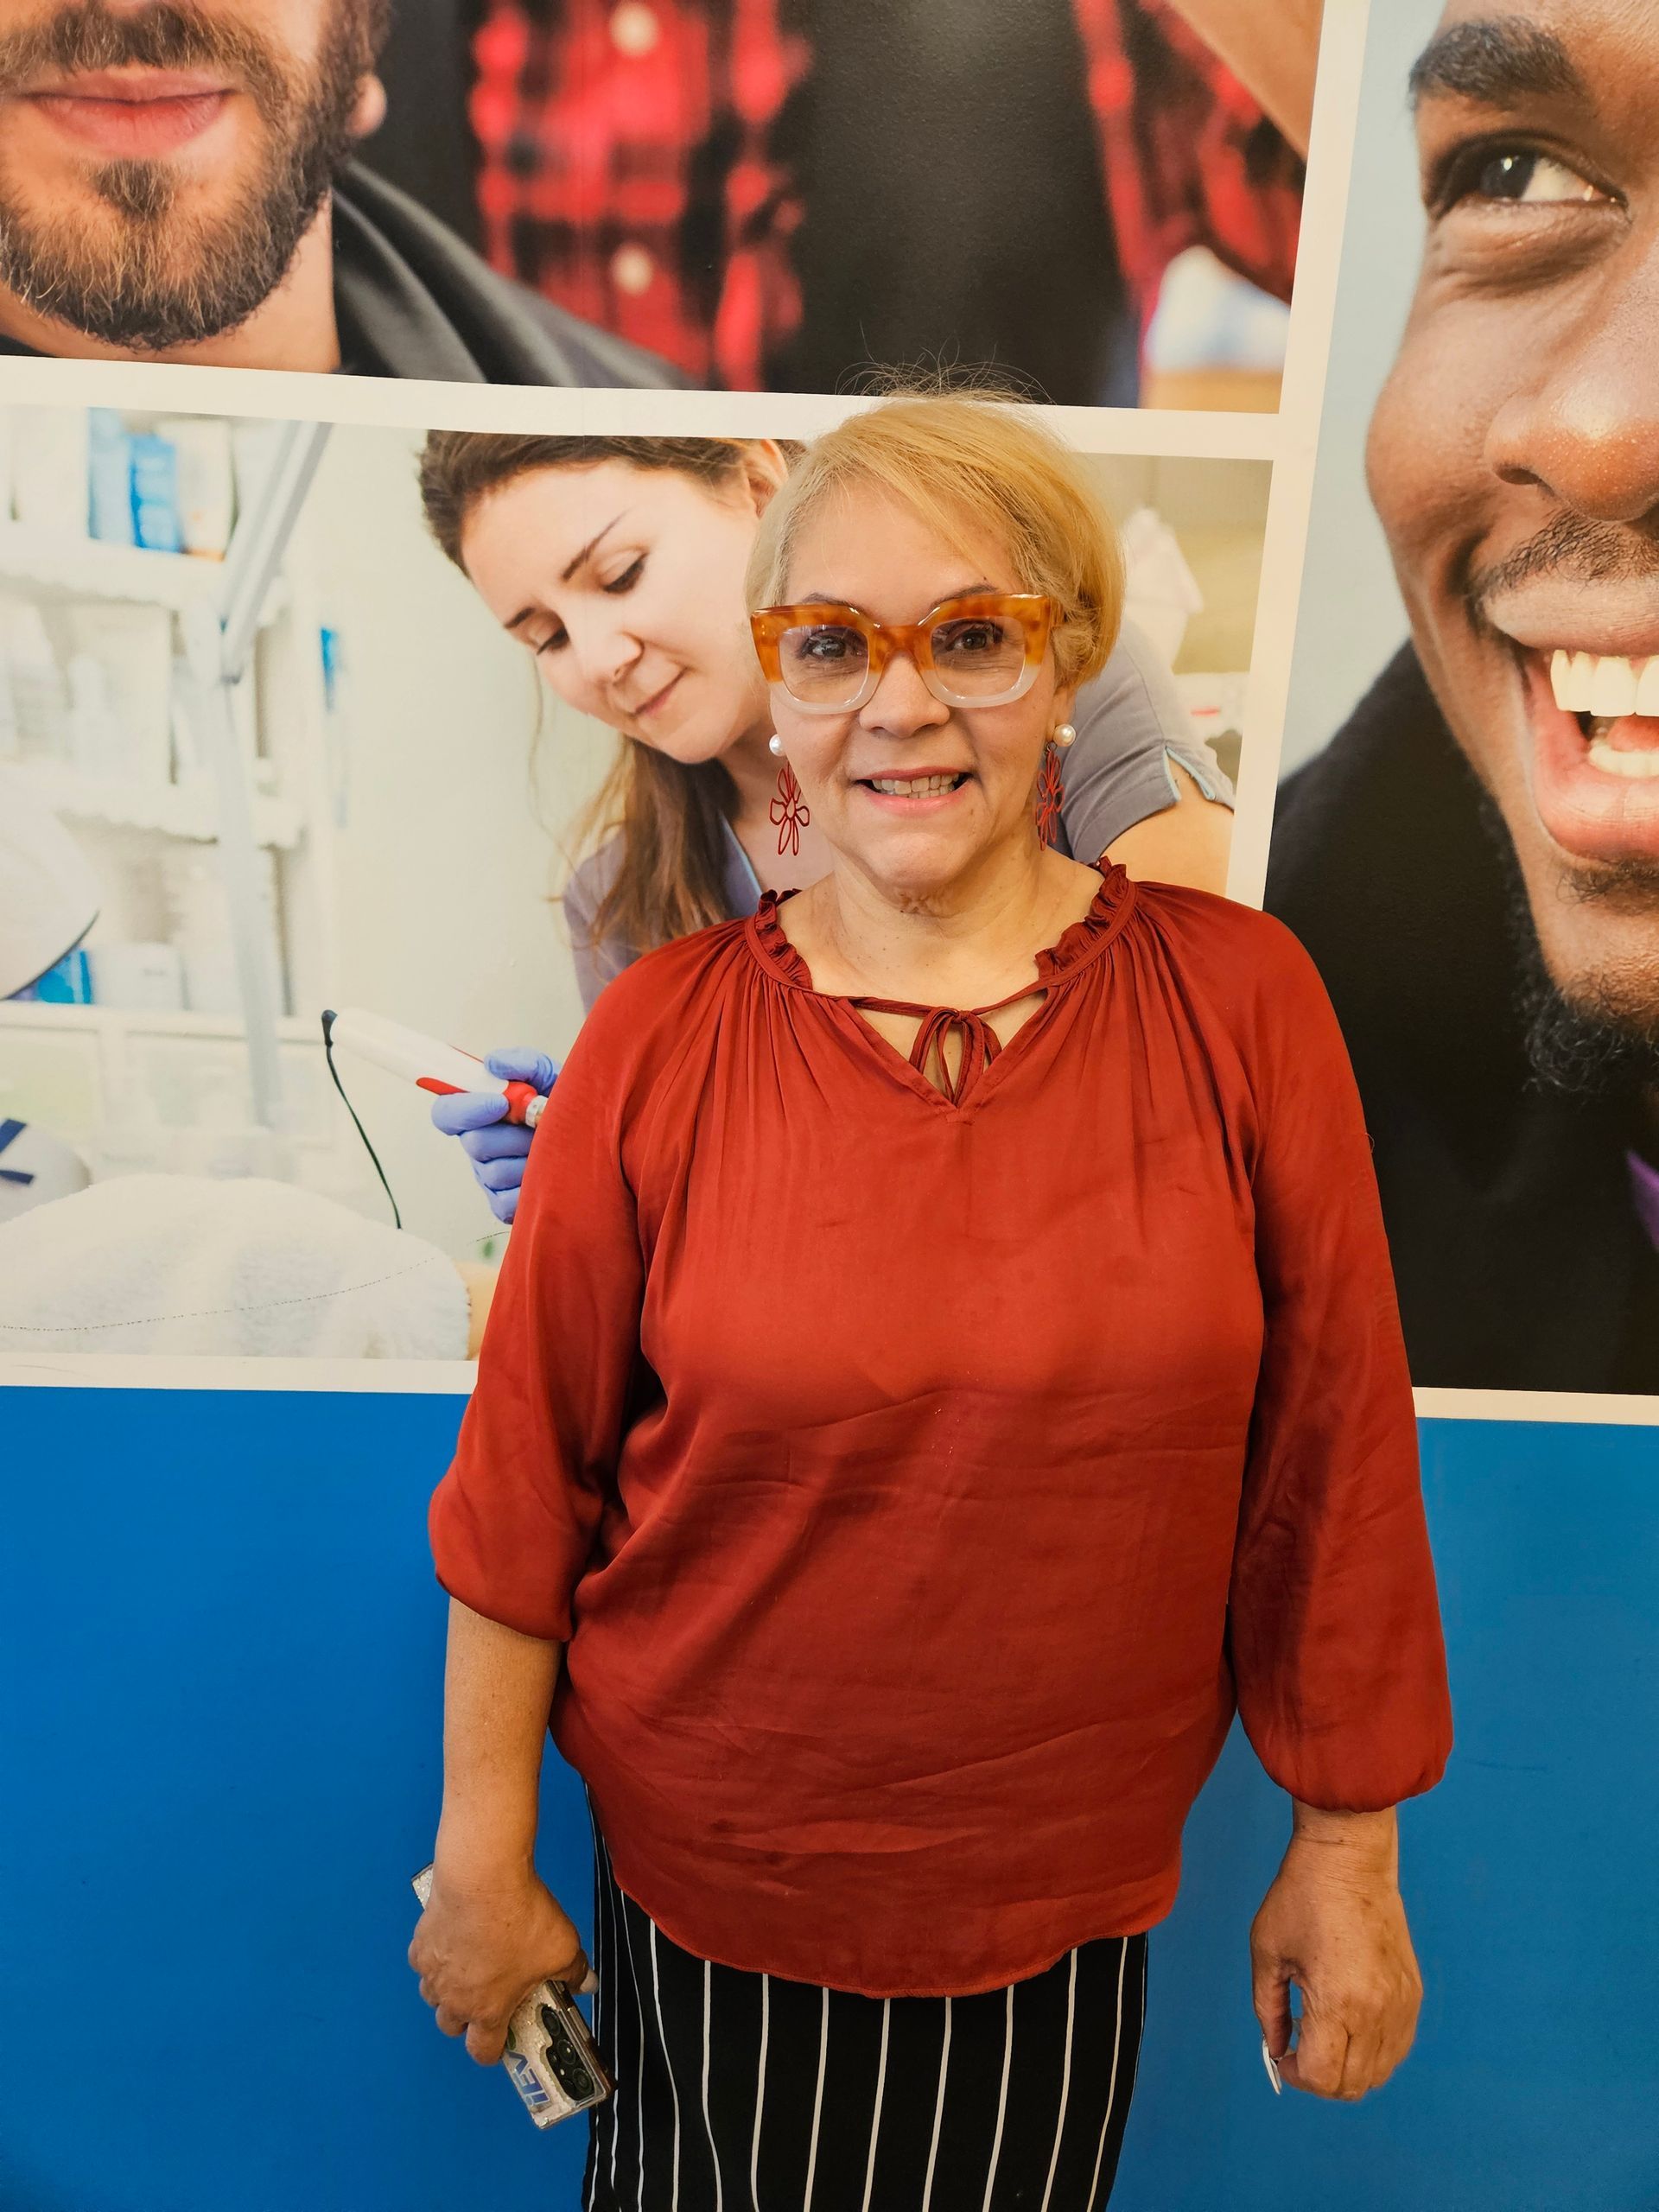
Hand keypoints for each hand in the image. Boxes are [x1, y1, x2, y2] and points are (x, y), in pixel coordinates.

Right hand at [409, 1859, 590, 2066]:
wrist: (482, 1877)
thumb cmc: (519, 1916)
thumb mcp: (562, 1949)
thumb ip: (574, 1973)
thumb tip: (585, 1982)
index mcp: (488, 2010)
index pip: (482, 2052)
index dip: (493, 2049)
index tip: (503, 2038)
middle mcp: (454, 1998)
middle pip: (452, 2026)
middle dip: (468, 2018)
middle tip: (489, 1995)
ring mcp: (433, 1972)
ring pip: (433, 1996)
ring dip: (448, 1990)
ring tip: (471, 1966)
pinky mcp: (420, 1944)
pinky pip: (423, 1962)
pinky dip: (435, 1957)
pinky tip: (455, 1939)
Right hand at [429, 1048, 557, 1223]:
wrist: (598, 1136)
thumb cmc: (568, 1105)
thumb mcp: (551, 1075)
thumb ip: (523, 1063)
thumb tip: (493, 1065)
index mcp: (480, 1113)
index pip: (446, 1113)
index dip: (466, 1109)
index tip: (500, 1102)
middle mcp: (479, 1146)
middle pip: (475, 1143)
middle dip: (513, 1132)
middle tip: (540, 1126)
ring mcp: (489, 1178)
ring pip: (495, 1172)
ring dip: (530, 1158)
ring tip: (554, 1148)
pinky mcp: (504, 1205)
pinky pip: (508, 1202)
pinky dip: (533, 1187)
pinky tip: (553, 1174)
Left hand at [1250, 1814, 1422, 2100]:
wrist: (1348, 1857)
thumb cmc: (1301, 1896)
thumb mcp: (1267, 1953)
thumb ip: (1268, 2011)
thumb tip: (1277, 2050)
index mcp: (1338, 2002)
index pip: (1324, 2078)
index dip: (1296, 2076)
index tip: (1283, 2054)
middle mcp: (1377, 2011)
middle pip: (1353, 2085)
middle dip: (1320, 2078)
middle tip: (1299, 2046)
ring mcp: (1402, 2004)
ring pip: (1379, 2072)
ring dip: (1348, 2068)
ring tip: (1323, 2031)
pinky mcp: (1413, 1993)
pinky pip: (1398, 2047)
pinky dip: (1373, 2052)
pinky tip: (1348, 2023)